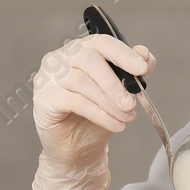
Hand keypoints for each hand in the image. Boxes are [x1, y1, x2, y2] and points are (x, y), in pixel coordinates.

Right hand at [30, 33, 154, 189]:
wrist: (77, 147)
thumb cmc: (96, 115)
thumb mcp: (119, 93)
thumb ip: (131, 72)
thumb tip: (145, 55)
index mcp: (81, 50)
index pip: (102, 42)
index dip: (123, 54)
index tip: (142, 69)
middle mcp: (61, 58)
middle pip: (90, 59)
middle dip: (115, 83)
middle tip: (131, 103)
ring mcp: (49, 76)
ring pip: (82, 82)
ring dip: (109, 103)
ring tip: (126, 117)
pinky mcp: (44, 98)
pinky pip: (75, 102)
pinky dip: (100, 115)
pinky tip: (115, 125)